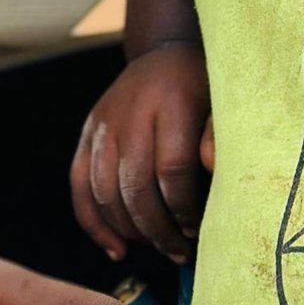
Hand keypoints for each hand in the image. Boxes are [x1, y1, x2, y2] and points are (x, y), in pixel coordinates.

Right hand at [71, 41, 211, 263]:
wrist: (166, 52)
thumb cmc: (204, 87)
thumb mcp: (223, 102)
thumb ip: (218, 136)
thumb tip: (211, 168)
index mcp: (171, 102)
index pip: (172, 169)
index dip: (184, 208)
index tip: (198, 229)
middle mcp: (131, 112)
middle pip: (136, 186)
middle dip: (158, 229)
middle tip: (180, 252)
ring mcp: (104, 122)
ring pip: (105, 192)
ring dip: (131, 232)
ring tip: (159, 248)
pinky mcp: (88, 132)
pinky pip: (79, 185)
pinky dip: (94, 223)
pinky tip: (117, 249)